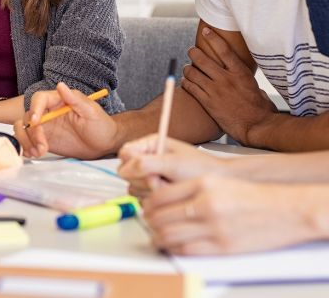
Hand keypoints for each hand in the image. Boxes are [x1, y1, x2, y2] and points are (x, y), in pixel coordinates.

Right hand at [13, 83, 119, 158]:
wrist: (104, 144)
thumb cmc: (101, 125)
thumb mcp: (91, 111)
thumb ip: (75, 99)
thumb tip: (60, 85)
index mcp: (58, 101)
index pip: (39, 99)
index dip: (35, 109)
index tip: (37, 122)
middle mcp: (48, 112)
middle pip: (27, 116)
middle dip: (31, 133)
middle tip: (42, 146)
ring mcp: (45, 127)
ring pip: (23, 129)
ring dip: (27, 142)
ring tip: (39, 153)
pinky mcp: (44, 140)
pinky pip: (28, 141)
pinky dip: (27, 148)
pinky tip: (35, 154)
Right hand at [117, 134, 227, 196]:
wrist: (221, 184)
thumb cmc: (201, 169)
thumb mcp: (173, 164)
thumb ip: (146, 164)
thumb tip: (123, 170)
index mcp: (150, 145)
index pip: (125, 154)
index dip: (132, 165)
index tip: (149, 171)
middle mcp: (148, 159)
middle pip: (127, 173)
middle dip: (145, 180)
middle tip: (163, 180)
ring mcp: (150, 176)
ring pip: (134, 187)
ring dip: (151, 191)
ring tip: (170, 187)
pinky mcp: (154, 191)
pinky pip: (143, 199)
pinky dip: (156, 199)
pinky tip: (171, 195)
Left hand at [142, 176, 316, 254]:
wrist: (284, 210)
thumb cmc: (250, 195)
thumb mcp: (215, 181)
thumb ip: (188, 188)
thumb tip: (160, 198)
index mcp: (201, 184)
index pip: (159, 195)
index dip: (148, 204)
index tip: (147, 208)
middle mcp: (205, 204)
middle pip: (160, 216)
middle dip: (150, 222)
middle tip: (150, 223)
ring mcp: (213, 226)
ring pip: (169, 235)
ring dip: (158, 237)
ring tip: (158, 236)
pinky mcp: (222, 246)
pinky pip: (186, 250)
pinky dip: (174, 249)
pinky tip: (174, 246)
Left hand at [182, 27, 276, 144]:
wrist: (256, 127)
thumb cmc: (261, 109)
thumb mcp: (257, 89)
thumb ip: (245, 80)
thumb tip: (242, 77)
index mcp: (240, 73)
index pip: (224, 50)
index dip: (213, 38)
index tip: (206, 31)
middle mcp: (226, 79)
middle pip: (202, 59)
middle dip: (193, 53)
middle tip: (191, 52)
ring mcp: (215, 90)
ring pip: (192, 72)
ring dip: (187, 69)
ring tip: (187, 69)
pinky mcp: (208, 102)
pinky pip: (190, 87)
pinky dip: (186, 83)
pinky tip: (186, 82)